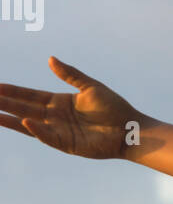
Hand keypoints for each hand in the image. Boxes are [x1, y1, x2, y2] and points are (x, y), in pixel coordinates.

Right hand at [0, 57, 138, 159]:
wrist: (129, 129)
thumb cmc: (114, 108)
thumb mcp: (90, 87)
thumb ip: (70, 74)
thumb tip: (50, 59)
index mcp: (60, 102)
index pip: (30, 96)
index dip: (13, 91)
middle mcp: (55, 116)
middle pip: (24, 109)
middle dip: (6, 103)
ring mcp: (59, 131)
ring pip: (29, 124)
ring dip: (11, 119)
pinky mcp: (66, 144)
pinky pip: (47, 136)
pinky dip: (36, 130)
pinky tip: (25, 122)